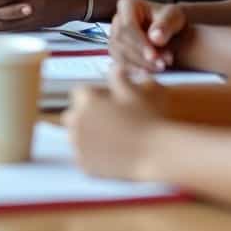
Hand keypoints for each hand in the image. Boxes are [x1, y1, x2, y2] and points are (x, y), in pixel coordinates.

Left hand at [64, 64, 167, 179]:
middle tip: (108, 123)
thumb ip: (119, 76)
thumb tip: (114, 66)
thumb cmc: (148, 118)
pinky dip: (93, 157)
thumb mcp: (134, 92)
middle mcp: (76, 120)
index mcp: (85, 99)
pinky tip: (112, 156)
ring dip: (87, 137)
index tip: (108, 104)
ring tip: (110, 140)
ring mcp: (78, 144)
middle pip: (73, 115)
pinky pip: (84, 157)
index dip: (94, 97)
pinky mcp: (83, 164)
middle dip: (85, 117)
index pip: (79, 93)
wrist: (157, 153)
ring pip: (76, 138)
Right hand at [111, 0, 186, 71]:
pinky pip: (120, 62)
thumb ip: (166, 25)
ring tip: (160, 68)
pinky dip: (135, 70)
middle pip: (122, 41)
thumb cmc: (171, 19)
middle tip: (161, 65)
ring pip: (119, 54)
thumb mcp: (174, 17)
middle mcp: (116, 19)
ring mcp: (114, 35)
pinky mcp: (116, 50)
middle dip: (141, 56)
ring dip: (139, 64)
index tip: (154, 56)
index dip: (139, 42)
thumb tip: (155, 38)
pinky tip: (150, 73)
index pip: (128, 25)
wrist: (169, 30)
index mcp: (127, 4)